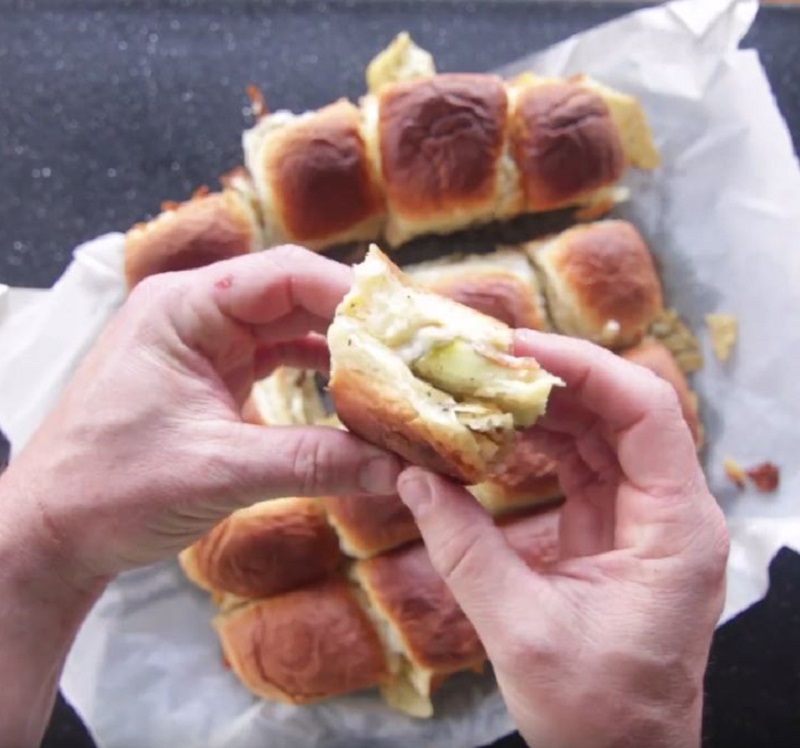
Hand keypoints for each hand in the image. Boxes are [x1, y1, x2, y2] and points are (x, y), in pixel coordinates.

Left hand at [1, 246, 402, 589]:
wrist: (53, 531)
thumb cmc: (112, 489)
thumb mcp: (221, 471)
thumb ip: (315, 463)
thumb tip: (398, 467)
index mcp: (185, 307)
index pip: (284, 274)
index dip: (350, 294)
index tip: (405, 325)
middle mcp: (197, 312)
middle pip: (295, 296)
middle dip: (356, 323)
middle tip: (413, 350)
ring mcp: (205, 344)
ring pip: (291, 328)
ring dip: (342, 350)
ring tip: (394, 370)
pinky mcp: (212, 376)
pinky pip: (278, 360)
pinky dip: (318, 375)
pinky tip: (353, 392)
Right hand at [397, 329, 728, 747]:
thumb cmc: (594, 712)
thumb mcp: (520, 630)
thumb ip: (463, 548)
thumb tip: (412, 477)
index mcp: (675, 528)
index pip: (646, 411)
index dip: (585, 366)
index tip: (518, 347)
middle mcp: (670, 509)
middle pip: (620, 409)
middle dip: (552, 376)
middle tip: (483, 357)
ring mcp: (643, 514)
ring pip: (599, 429)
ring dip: (542, 403)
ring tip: (481, 384)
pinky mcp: (615, 524)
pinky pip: (581, 460)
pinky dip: (538, 439)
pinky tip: (495, 428)